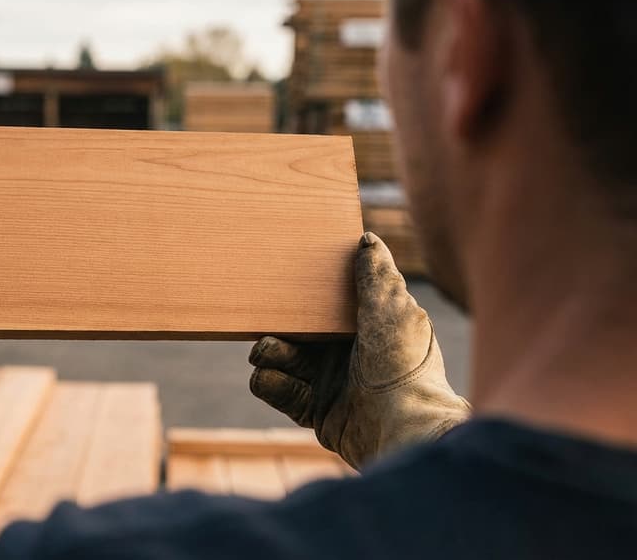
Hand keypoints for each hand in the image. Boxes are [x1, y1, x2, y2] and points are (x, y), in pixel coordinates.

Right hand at [248, 233, 469, 469]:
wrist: (403, 430)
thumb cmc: (404, 367)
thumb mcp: (392, 310)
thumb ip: (376, 275)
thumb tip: (366, 239)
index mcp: (368, 326)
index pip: (329, 303)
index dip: (307, 293)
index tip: (285, 281)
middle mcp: (349, 354)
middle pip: (300, 331)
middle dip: (279, 326)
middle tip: (264, 322)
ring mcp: (332, 384)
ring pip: (284, 360)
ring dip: (269, 354)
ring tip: (265, 352)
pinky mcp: (316, 412)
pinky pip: (281, 392)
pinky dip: (270, 383)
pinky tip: (267, 376)